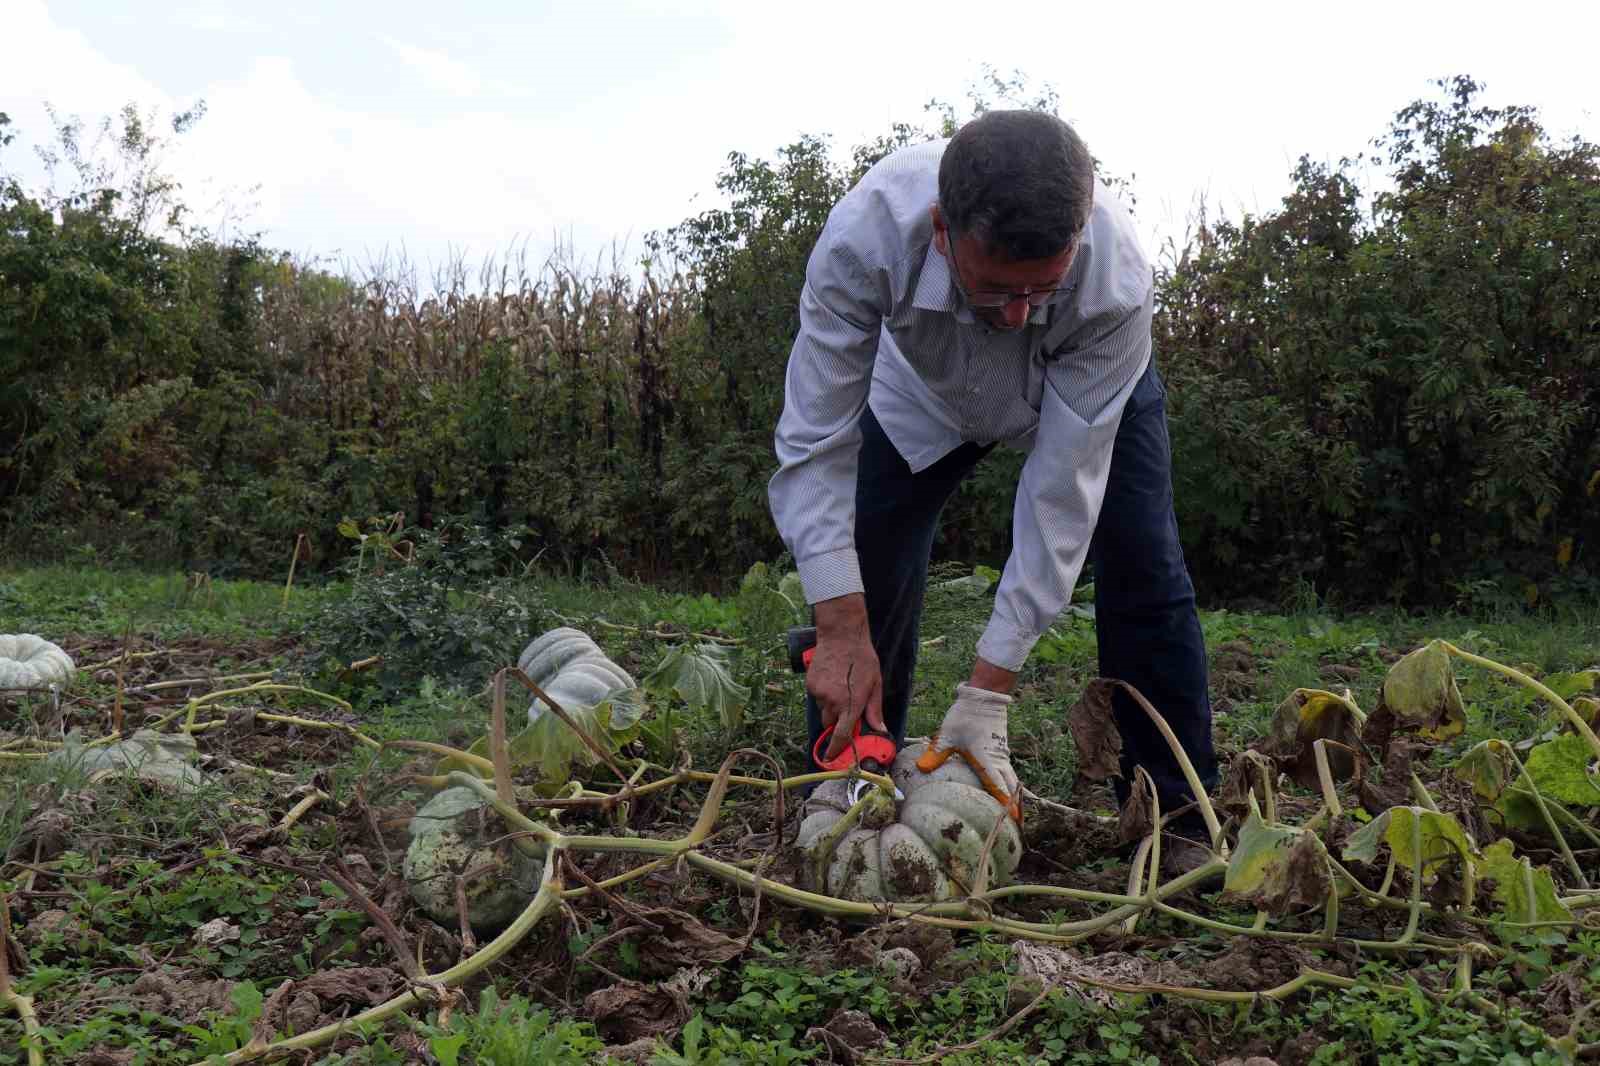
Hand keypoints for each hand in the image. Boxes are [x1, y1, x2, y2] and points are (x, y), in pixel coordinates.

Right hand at [809, 594, 885, 761]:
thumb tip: (880, 729)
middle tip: (846, 706)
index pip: (841, 735)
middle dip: (836, 722)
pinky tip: (832, 679)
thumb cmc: (862, 658)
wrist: (841, 635)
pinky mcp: (810, 685)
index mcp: (851, 703)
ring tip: (840, 686)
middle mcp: (833, 701)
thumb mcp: (875, 683)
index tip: (831, 758)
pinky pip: (816, 697)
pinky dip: (823, 694)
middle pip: (830, 724)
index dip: (836, 749)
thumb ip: (875, 709)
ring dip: (830, 706)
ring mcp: (819, 692)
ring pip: (823, 710)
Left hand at [916, 684, 1019, 820]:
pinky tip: (1006, 792)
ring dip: (1014, 796)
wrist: (984, 697)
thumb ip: (936, 753)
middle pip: (1011, 788)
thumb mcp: (947, 735)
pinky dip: (1010, 785)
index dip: (1004, 803)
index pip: (997, 786)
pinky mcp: (1001, 751)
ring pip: (1012, 780)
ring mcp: (1002, 755)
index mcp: (986, 759)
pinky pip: (1009, 772)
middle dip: (1015, 806)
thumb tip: (921, 768)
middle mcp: (998, 760)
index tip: (1010, 820)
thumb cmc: (966, 716)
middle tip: (1017, 826)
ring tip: (1016, 815)